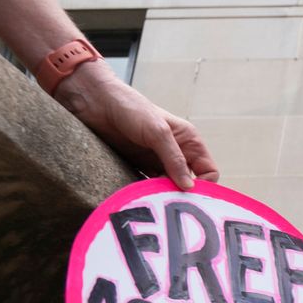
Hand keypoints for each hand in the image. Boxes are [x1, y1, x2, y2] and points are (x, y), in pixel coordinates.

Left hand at [54, 60, 216, 191]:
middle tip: (169, 201)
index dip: (203, 185)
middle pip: (188, 182)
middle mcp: (176, 152)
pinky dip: (147, 191)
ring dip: (162, 193)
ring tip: (153, 199)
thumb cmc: (130, 108)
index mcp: (189, 141)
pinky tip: (140, 194)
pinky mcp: (138, 164)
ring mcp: (157, 159)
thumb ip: (175, 160)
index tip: (189, 196)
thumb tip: (189, 187)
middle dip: (181, 193)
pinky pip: (148, 183)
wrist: (94, 101)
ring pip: (168, 185)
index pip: (208, 171)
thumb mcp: (158, 132)